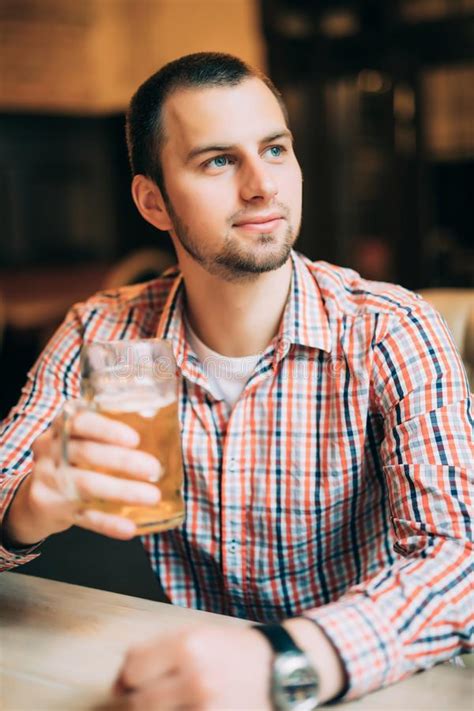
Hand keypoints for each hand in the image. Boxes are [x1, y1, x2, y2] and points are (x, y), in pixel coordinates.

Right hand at [4, 401, 161, 544]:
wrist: (34, 498)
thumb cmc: (71, 460)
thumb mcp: (79, 441)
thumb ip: (107, 436)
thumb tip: (163, 437)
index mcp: (60, 427)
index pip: (80, 421)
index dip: (107, 429)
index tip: (134, 439)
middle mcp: (49, 451)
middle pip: (86, 452)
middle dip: (123, 461)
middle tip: (154, 469)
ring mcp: (48, 481)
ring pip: (86, 485)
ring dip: (122, 491)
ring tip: (152, 497)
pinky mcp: (50, 509)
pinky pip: (83, 517)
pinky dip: (108, 523)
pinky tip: (129, 528)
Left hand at [113, 625, 272, 709]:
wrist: (279, 670)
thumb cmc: (234, 650)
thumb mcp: (197, 635)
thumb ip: (157, 652)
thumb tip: (121, 683)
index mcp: (188, 644)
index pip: (133, 668)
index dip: (127, 677)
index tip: (131, 682)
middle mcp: (195, 677)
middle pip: (139, 702)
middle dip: (140, 699)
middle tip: (157, 694)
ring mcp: (206, 707)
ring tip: (175, 702)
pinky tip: (188, 708)